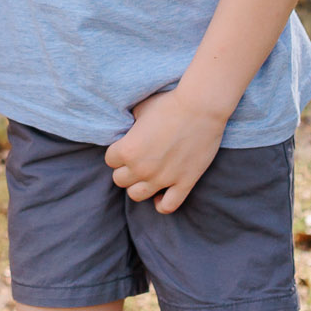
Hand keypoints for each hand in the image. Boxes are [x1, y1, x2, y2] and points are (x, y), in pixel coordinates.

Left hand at [103, 88, 226, 214]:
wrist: (200, 108)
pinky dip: (161, 204)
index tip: (127, 145)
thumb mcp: (140, 109)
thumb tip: (128, 131)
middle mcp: (141, 168)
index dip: (118, 152)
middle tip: (137, 159)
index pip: (110, 160)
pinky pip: (167, 206)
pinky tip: (161, 193)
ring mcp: (163, 179)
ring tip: (146, 175)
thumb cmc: (169, 104)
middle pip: (120, 180)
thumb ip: (129, 125)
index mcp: (127, 150)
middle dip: (126, 169)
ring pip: (136, 195)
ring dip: (138, 186)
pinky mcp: (184, 183)